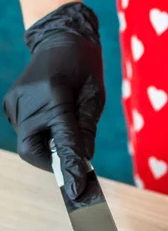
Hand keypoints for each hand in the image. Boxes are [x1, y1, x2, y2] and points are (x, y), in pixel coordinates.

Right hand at [3, 2, 104, 198]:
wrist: (59, 39)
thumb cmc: (84, 68)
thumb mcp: (95, 97)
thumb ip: (87, 131)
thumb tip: (83, 162)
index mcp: (54, 93)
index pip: (62, 139)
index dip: (70, 166)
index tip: (76, 191)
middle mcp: (28, 99)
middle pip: (33, 150)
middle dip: (53, 161)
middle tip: (71, 156)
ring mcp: (14, 102)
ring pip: (29, 145)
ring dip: (48, 146)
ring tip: (63, 124)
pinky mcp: (10, 105)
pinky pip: (26, 133)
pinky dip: (41, 135)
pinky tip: (51, 117)